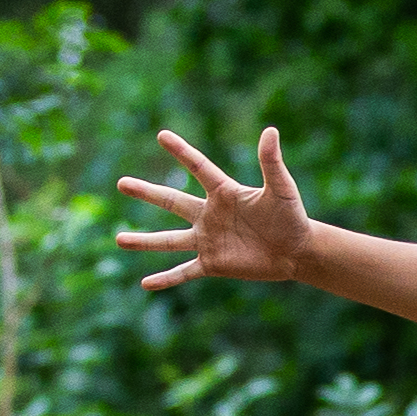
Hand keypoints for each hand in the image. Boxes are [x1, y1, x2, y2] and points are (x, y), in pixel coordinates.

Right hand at [116, 126, 316, 289]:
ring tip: (119, 239)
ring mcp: (208, 240)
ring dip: (144, 242)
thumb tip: (270, 130)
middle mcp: (209, 215)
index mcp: (224, 193)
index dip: (182, 152)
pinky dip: (166, 278)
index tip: (162, 135)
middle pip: (171, 201)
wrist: (298, 251)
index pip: (199, 168)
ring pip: (169, 240)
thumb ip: (271, 162)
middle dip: (146, 192)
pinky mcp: (213, 264)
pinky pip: (184, 271)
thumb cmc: (291, 216)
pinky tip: (145, 284)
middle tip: (121, 183)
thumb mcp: (281, 188)